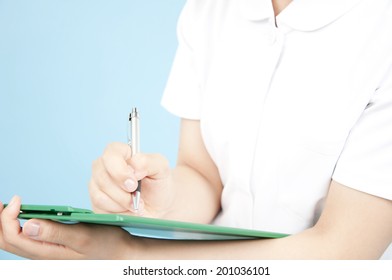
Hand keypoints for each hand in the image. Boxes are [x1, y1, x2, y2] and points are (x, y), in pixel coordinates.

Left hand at [0, 196, 136, 258]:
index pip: (13, 236)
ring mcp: (45, 252)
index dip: (8, 217)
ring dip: (6, 224)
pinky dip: (16, 226)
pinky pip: (24, 239)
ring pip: (13, 241)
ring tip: (7, 207)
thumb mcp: (83, 236)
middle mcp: (42, 255)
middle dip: (0, 220)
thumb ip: (55, 232)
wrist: (119, 253)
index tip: (18, 199)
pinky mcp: (51, 247)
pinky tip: (22, 215)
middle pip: (6, 241)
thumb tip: (27, 225)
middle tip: (2, 201)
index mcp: (47, 253)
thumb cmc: (106, 244)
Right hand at [89, 142, 173, 217]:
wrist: (159, 206)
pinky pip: (99, 206)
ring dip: (121, 201)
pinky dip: (117, 210)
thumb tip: (132, 167)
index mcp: (120, 153)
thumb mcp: (161, 168)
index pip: (111, 153)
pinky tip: (127, 208)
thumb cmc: (158, 184)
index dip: (119, 168)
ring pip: (99, 193)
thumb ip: (148, 162)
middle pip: (102, 175)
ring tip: (135, 203)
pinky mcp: (96, 202)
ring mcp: (98, 184)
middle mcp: (105, 166)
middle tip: (136, 195)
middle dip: (121, 190)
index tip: (134, 182)